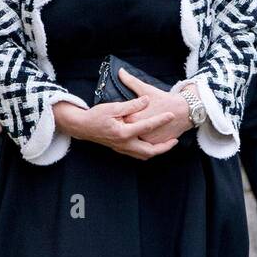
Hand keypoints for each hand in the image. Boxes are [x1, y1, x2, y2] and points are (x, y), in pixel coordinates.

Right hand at [52, 90, 179, 160]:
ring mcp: (122, 148)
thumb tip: (146, 100)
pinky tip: (153, 146)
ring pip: (144, 155)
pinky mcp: (120, 149)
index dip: (161, 120)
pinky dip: (148, 152)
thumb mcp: (113, 107)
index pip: (147, 126)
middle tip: (175, 140)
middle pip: (150, 150)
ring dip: (157, 151)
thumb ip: (131, 105)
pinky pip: (138, 155)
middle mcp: (124, 143)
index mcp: (123, 132)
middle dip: (164, 147)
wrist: (81, 127)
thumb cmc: (96, 115)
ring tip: (167, 144)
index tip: (171, 115)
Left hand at [117, 68, 193, 143]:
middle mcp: (140, 133)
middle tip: (121, 124)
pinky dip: (141, 143)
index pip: (119, 120)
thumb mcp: (146, 89)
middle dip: (123, 128)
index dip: (117, 118)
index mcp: (134, 119)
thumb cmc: (164, 99)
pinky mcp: (156, 144)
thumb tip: (120, 71)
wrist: (185, 111)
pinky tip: (139, 138)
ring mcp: (148, 140)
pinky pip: (145, 146)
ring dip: (131, 138)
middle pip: (126, 132)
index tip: (114, 115)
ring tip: (129, 132)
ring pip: (134, 141)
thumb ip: (131, 81)